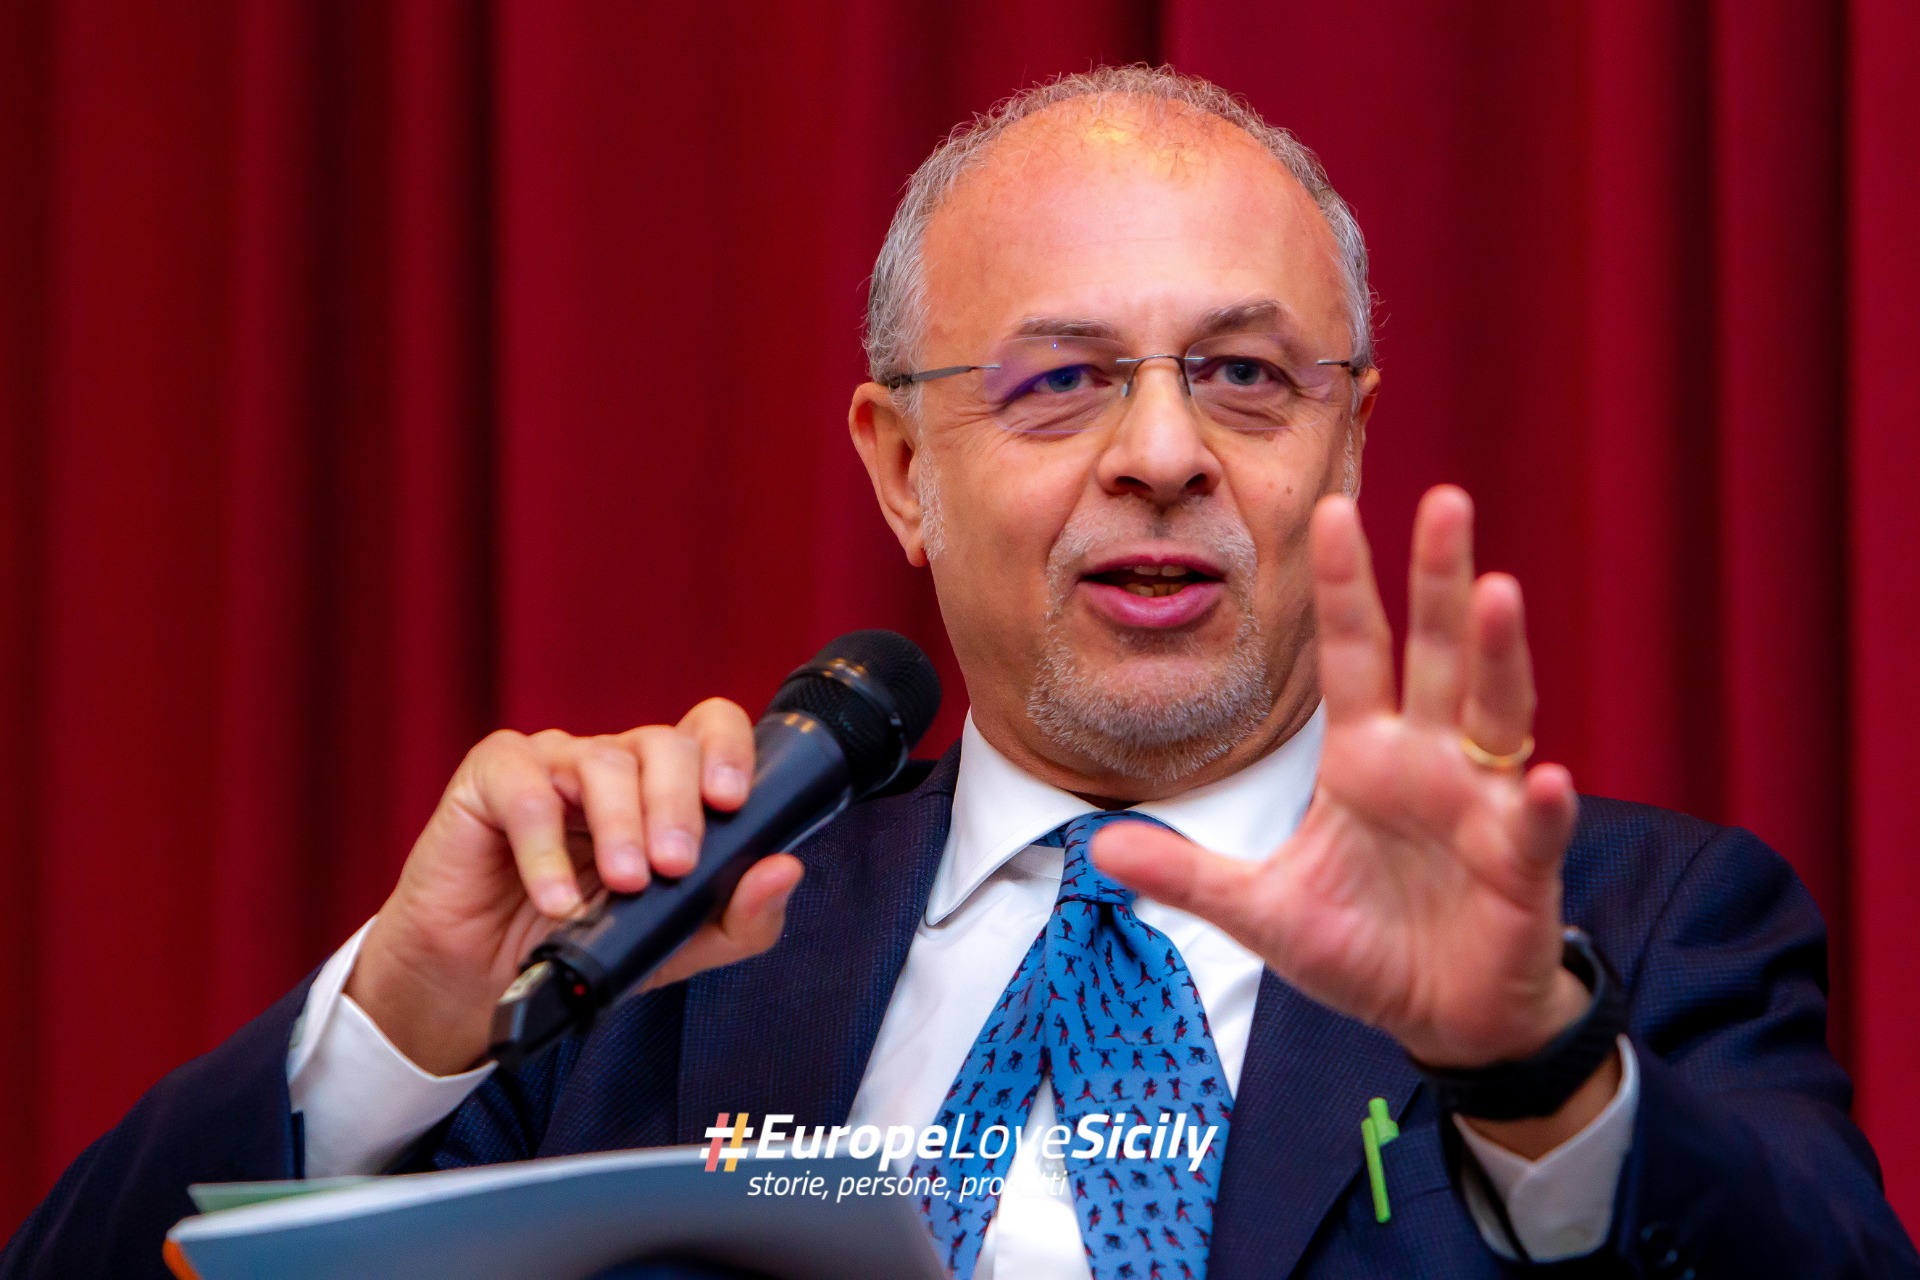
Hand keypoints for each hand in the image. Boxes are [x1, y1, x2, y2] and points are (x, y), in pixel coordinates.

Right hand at [346, 699, 803, 1074]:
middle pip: (664, 744)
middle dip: (678, 804)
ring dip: (621, 828)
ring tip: (624, 886)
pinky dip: (545, 849)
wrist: (484, 981)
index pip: (709, 728)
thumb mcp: (676, 946)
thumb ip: (739, 917)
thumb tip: (786, 870)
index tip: (732, 802)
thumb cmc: (583, 944)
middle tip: (674, 866)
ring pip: (603, 763)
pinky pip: (526, 790)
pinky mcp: (492, 778)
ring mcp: (553, 763)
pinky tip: (556, 899)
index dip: (729, 750)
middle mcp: (615, 763)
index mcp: (665, 786)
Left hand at [1095, 486, 1584, 1071]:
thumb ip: (1190, 875)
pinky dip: (1539, 805)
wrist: (1441, 1016)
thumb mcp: (1262, 910)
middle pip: (1435, 652)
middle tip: (1444, 499)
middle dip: (1438, 578)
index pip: (1352, 653)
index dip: (1343, 586)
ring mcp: (1482, 805)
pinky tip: (1544, 780)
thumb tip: (1098, 848)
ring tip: (1499, 593)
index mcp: (1366, 757)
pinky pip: (1532, 826)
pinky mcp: (1522, 864)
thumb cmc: (1364, 945)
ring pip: (1497, 712)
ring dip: (1500, 654)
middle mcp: (1430, 761)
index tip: (1330, 508)